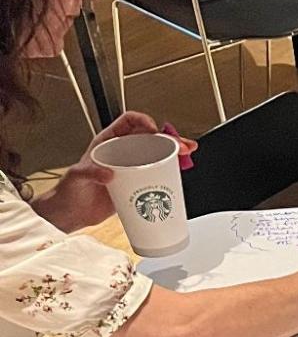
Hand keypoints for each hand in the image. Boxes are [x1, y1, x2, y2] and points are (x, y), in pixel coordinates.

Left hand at [50, 112, 197, 231]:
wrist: (73, 214)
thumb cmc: (71, 191)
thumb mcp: (77, 177)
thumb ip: (90, 172)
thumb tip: (108, 172)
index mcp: (107, 143)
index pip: (128, 122)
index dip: (143, 121)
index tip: (154, 130)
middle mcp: (121, 153)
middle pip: (150, 138)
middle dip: (169, 138)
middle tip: (182, 145)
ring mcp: (130, 168)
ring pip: (157, 155)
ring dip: (175, 154)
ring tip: (188, 155)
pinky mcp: (137, 185)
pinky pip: (156, 174)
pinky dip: (170, 172)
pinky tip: (179, 173)